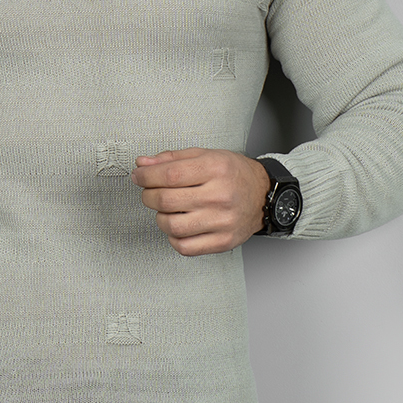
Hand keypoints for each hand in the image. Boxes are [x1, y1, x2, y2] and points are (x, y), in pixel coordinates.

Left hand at [131, 148, 270, 255]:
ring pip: (172, 226)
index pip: (170, 174)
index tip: (139, 176)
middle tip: (149, 192)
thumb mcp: (205, 155)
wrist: (263, 195)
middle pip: (166, 200)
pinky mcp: (223, 241)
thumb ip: (171, 159)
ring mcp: (222, 221)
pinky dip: (173, 237)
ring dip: (159, 217)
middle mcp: (220, 195)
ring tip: (165, 209)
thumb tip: (142, 164)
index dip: (146, 176)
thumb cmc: (233, 174)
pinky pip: (185, 247)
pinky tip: (178, 226)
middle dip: (148, 195)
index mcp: (215, 169)